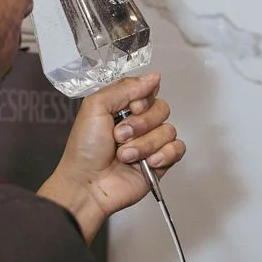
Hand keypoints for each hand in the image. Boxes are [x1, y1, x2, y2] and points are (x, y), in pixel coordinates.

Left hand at [37, 72, 184, 243]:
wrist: (87, 184)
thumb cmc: (84, 150)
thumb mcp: (95, 107)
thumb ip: (125, 88)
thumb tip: (153, 77)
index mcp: (122, 107)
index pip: (148, 90)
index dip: (142, 99)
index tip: (129, 108)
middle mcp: (138, 123)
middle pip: (162, 109)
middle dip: (141, 124)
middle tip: (120, 136)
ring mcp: (150, 143)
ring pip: (169, 130)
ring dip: (145, 144)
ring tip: (125, 155)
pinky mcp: (161, 162)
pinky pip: (178, 148)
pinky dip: (164, 155)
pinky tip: (148, 162)